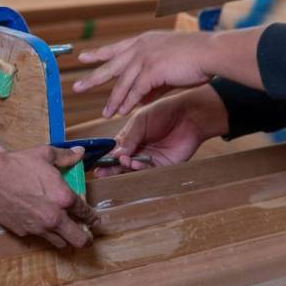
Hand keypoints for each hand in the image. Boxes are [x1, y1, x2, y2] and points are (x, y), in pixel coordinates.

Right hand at [0, 145, 97, 248]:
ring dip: (66, 239)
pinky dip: (44, 233)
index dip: (93, 219)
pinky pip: (39, 237)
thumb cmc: (18, 164)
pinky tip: (40, 223)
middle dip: (86, 239)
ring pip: (60, 243)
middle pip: (79, 239)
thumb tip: (80, 153)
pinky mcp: (24, 232)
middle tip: (87, 236)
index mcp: (64, 198)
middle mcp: (54, 218)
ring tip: (66, 232)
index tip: (95, 221)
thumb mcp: (45, 154)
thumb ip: (66, 157)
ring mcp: (39, 228)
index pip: (86, 213)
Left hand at [73, 31, 214, 118]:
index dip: (99, 54)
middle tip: (76, 87)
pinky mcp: (151, 70)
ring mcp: (144, 57)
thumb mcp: (168, 66)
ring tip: (104, 113)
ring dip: (113, 100)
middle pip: (110, 65)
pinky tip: (122, 113)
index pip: (115, 48)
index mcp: (144, 41)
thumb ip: (152, 82)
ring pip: (122, 83)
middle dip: (93, 78)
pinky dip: (128, 103)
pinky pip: (135, 91)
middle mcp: (140, 47)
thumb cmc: (195, 58)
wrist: (210, 52)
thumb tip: (139, 98)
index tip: (83, 57)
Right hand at [95, 86, 230, 177]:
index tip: (96, 162)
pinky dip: (140, 168)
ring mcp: (149, 158)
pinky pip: (148, 171)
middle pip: (120, 163)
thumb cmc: (164, 112)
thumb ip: (129, 137)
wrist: (189, 115)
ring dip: (125, 167)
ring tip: (122, 161)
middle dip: (110, 168)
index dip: (105, 156)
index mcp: (130, 137)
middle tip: (100, 173)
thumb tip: (114, 153)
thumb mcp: (141, 120)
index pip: (114, 149)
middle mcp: (138, 149)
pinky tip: (135, 163)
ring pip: (133, 169)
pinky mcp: (163, 165)